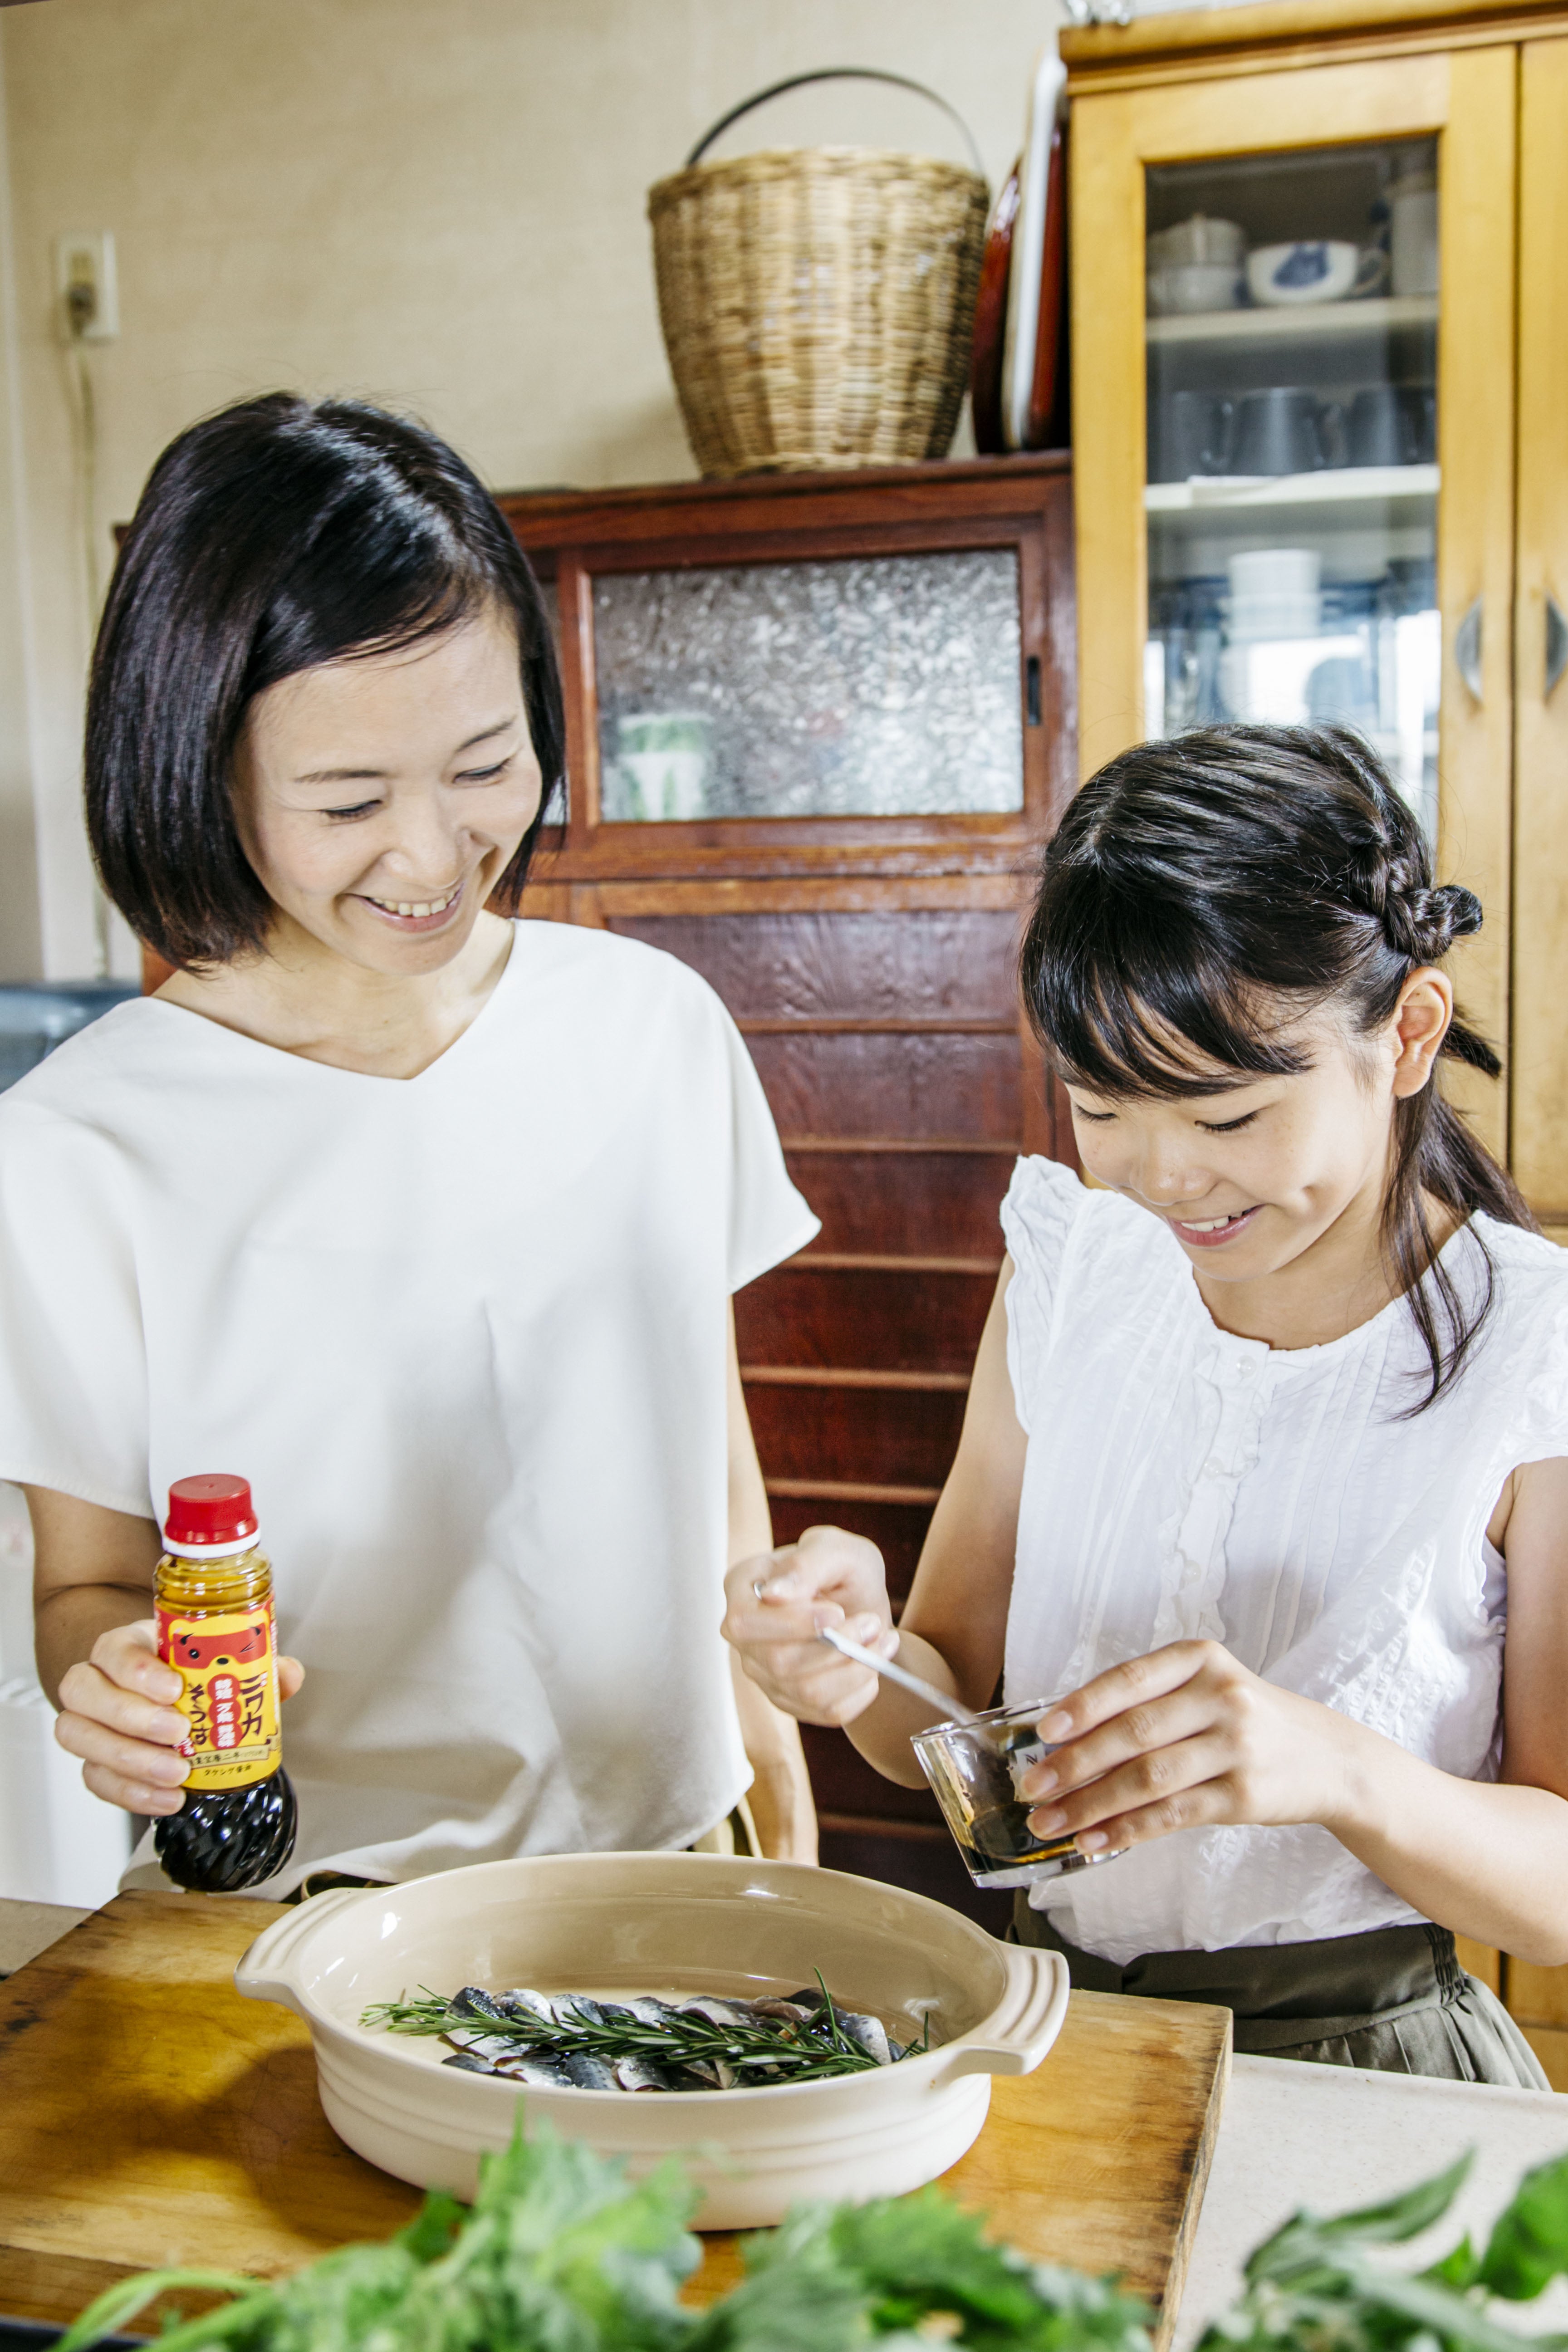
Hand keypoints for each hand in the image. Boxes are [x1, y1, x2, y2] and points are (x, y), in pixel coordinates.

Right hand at [54, 1619, 304, 1815]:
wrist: (160, 1697)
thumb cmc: (185, 1674)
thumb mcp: (217, 1661)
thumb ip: (255, 1664)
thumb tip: (287, 1674)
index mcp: (127, 1646)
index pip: (114, 1649)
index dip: (137, 1670)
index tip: (174, 1689)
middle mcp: (97, 1680)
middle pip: (83, 1691)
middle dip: (131, 1716)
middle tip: (179, 1732)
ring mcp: (88, 1722)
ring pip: (78, 1735)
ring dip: (129, 1759)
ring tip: (176, 1772)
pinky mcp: (92, 1761)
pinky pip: (95, 1778)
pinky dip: (131, 1793)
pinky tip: (167, 1798)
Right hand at [722, 1525, 897, 1725]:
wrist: (861, 1601)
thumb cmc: (842, 1569)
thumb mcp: (835, 1549)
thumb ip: (806, 1564)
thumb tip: (773, 1594)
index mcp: (742, 1588)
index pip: (745, 1621)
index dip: (794, 1624)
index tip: (838, 1610)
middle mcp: (744, 1636)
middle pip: (778, 1662)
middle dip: (837, 1646)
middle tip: (872, 1622)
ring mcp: (764, 1672)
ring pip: (806, 1691)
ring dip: (856, 1667)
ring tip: (881, 1638)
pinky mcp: (791, 1700)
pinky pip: (827, 1712)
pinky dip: (861, 1689)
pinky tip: (873, 1662)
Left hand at [1016, 1640, 1354, 1855]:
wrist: (1329, 1758)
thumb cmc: (1247, 1720)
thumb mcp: (1207, 1689)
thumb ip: (1148, 1702)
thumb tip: (1065, 1739)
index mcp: (1200, 1659)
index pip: (1129, 1680)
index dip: (1082, 1706)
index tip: (1043, 1733)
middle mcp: (1221, 1697)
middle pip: (1133, 1732)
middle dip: (1074, 1764)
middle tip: (1032, 1787)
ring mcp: (1235, 1747)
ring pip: (1147, 1779)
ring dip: (1090, 1805)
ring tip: (1049, 1823)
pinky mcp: (1243, 1796)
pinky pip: (1171, 1815)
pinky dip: (1126, 1830)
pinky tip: (1093, 1842)